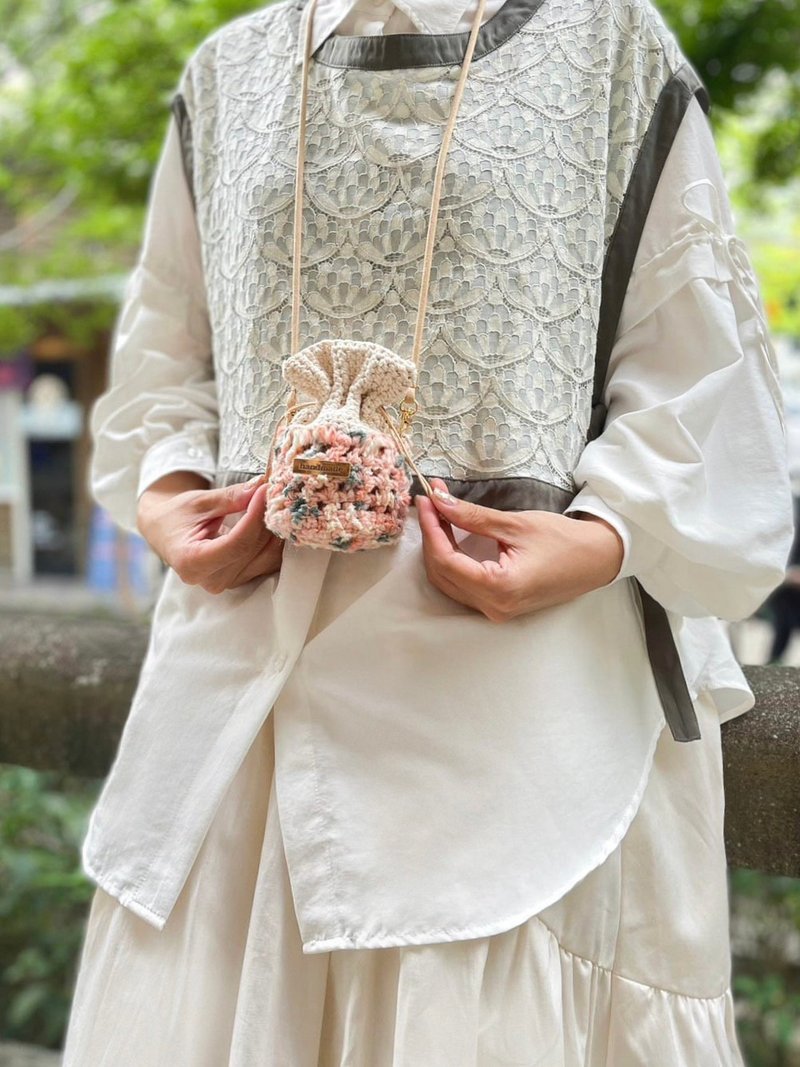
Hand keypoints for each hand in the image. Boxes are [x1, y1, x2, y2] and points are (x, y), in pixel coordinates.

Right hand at [136, 471, 283, 593]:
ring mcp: (227, 583)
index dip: (255, 516)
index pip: (237, 543)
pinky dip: (273, 540)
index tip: (265, 491)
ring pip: (266, 557)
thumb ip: (230, 497)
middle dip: (265, 518)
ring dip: (273, 529)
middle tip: (271, 491)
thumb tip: (259, 488)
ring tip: (270, 503)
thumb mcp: (198, 502)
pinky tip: (270, 521)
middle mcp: (211, 579)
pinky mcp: (240, 580)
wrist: (165, 533)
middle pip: (252, 549)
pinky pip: (268, 561)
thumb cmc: (176, 516)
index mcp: (192, 561)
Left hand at [414, 478, 624, 621]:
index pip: (444, 559)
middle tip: (431, 503)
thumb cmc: (563, 541)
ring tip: (440, 515)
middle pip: (440, 573)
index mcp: (498, 588)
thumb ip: (472, 517)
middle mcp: (492, 607)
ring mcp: (494, 611)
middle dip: (431, 536)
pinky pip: (462, 586)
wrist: (595, 560)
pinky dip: (451, 561)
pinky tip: (451, 536)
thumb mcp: (515, 524)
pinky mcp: (498, 607)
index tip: (426, 500)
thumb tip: (439, 502)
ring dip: (438, 548)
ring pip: (447, 582)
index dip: (430, 528)